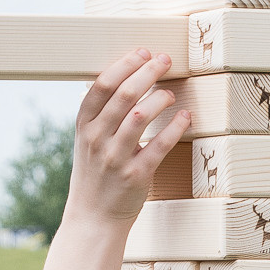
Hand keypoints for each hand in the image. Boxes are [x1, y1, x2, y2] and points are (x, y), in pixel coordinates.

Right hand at [64, 50, 187, 226]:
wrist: (94, 218)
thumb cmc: (96, 174)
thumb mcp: (88, 141)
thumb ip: (101, 114)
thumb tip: (125, 77)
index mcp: (84, 126)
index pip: (101, 85)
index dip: (124, 64)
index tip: (143, 52)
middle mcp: (97, 139)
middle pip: (124, 95)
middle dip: (148, 71)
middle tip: (166, 60)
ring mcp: (116, 158)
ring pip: (141, 116)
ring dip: (161, 98)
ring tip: (170, 93)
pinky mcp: (136, 175)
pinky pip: (160, 145)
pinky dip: (175, 127)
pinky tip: (185, 116)